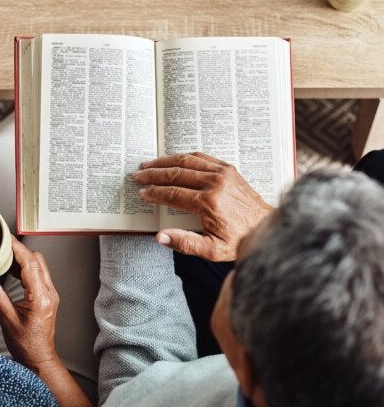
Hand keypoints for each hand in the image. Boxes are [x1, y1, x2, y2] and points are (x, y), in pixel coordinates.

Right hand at [0, 237, 59, 371]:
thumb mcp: (6, 318)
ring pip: (39, 266)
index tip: (6, 239)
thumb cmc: (26, 344)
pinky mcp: (47, 297)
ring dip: (23, 259)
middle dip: (20, 250)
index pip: (30, 264)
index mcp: (40, 297)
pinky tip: (12, 270)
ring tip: (4, 256)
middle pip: (37, 261)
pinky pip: (39, 275)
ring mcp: (50, 294)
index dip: (17, 248)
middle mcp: (49, 293)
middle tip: (3, 245)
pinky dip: (26, 268)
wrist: (39, 357)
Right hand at [132, 152, 272, 260]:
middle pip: (177, 173)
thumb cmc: (240, 240)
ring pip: (187, 161)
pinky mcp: (229, 169)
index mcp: (209, 202)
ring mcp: (223, 173)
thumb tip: (160, 237)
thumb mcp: (212, 250)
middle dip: (154, 174)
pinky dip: (184, 157)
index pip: (173, 193)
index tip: (142, 193)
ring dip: (166, 161)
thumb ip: (185, 243)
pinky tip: (173, 160)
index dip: (155, 193)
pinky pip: (202, 157)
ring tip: (149, 164)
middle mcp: (215, 183)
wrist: (266, 228)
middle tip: (139, 175)